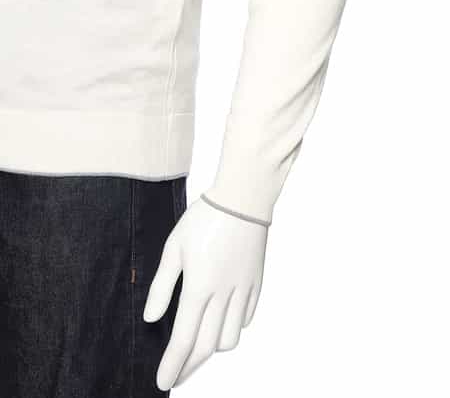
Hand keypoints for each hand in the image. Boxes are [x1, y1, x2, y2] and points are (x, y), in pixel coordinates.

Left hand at [143, 198, 267, 389]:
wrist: (241, 200)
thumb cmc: (204, 219)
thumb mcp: (173, 248)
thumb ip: (162, 286)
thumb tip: (152, 318)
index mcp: (199, 287)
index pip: (183, 339)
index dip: (172, 365)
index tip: (164, 382)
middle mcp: (224, 295)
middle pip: (208, 346)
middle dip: (190, 367)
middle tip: (178, 375)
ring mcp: (243, 290)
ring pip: (231, 338)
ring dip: (213, 348)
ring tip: (200, 345)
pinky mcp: (256, 283)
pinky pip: (247, 317)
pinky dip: (233, 328)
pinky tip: (223, 321)